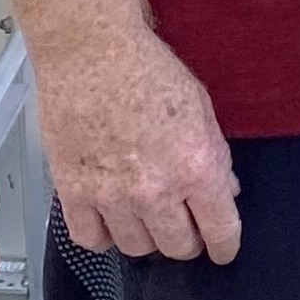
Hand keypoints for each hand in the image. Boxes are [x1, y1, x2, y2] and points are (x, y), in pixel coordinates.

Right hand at [34, 22, 241, 262]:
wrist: (91, 50)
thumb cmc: (146, 69)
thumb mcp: (201, 109)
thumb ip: (214, 157)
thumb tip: (224, 190)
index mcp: (196, 167)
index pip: (221, 231)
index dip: (225, 245)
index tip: (222, 248)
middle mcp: (155, 190)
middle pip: (177, 247)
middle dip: (186, 239)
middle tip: (182, 224)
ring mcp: (111, 195)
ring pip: (135, 248)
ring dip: (145, 236)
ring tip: (144, 216)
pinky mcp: (74, 192)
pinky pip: (90, 239)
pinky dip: (102, 234)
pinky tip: (109, 219)